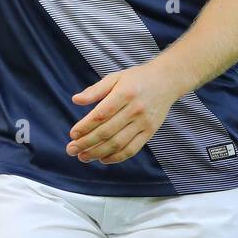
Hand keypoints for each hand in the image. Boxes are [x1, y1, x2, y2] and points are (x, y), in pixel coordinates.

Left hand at [67, 63, 181, 163]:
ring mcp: (144, 122)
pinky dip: (116, 157)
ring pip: (118, 143)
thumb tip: (75, 100)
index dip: (85, 126)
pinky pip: (132, 149)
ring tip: (82, 157)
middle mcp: (135, 109)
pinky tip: (102, 159)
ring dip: (98, 153)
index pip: (101, 114)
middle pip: (107, 131)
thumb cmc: (136, 78)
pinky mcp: (150, 132)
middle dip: (86, 143)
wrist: (166, 81)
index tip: (72, 134)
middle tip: (71, 150)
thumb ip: (95, 90)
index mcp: (125, 93)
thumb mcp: (115, 77)